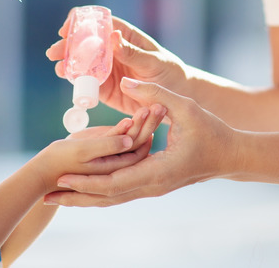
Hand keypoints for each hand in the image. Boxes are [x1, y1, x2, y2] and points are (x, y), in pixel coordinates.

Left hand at [44, 78, 235, 206]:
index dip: (88, 181)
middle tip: (47, 197)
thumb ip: (155, 93)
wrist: (232, 156)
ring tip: (55, 199)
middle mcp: (152, 186)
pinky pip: (120, 192)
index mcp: (159, 172)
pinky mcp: (152, 184)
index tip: (63, 178)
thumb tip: (127, 79)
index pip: (116, 182)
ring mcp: (152, 188)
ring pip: (112, 199)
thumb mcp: (186, 107)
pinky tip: (81, 191)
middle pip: (107, 198)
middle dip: (76, 198)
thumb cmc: (213, 132)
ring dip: (84, 199)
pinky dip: (99, 193)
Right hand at [46, 13, 189, 116]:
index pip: (100, 24)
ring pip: (82, 64)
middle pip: (85, 44)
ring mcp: (107, 70)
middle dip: (67, 46)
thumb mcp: (154, 62)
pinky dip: (76, 82)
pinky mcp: (106, 89)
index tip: (66, 27)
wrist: (175, 101)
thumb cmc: (170, 74)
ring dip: (68, 64)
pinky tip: (68, 80)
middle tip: (54, 52)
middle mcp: (112, 52)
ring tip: (59, 68)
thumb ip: (133, 53)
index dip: (81, 23)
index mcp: (125, 37)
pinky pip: (88, 84)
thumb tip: (113, 36)